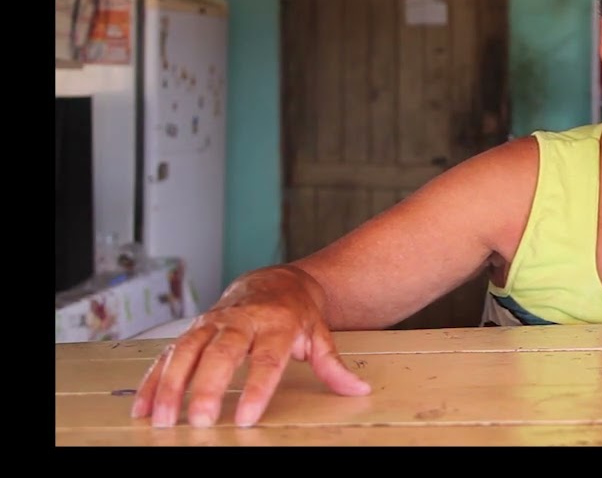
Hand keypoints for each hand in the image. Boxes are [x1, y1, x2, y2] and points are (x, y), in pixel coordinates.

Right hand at [131, 266, 370, 427]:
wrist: (276, 282)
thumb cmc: (297, 314)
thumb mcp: (319, 335)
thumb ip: (333, 366)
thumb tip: (357, 390)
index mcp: (277, 323)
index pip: (267, 358)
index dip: (256, 387)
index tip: (246, 415)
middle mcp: (242, 320)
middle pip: (222, 353)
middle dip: (207, 387)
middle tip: (199, 419)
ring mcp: (213, 323)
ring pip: (187, 350)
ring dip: (172, 385)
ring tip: (164, 418)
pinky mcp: (193, 329)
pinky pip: (169, 353)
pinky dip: (154, 379)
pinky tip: (144, 405)